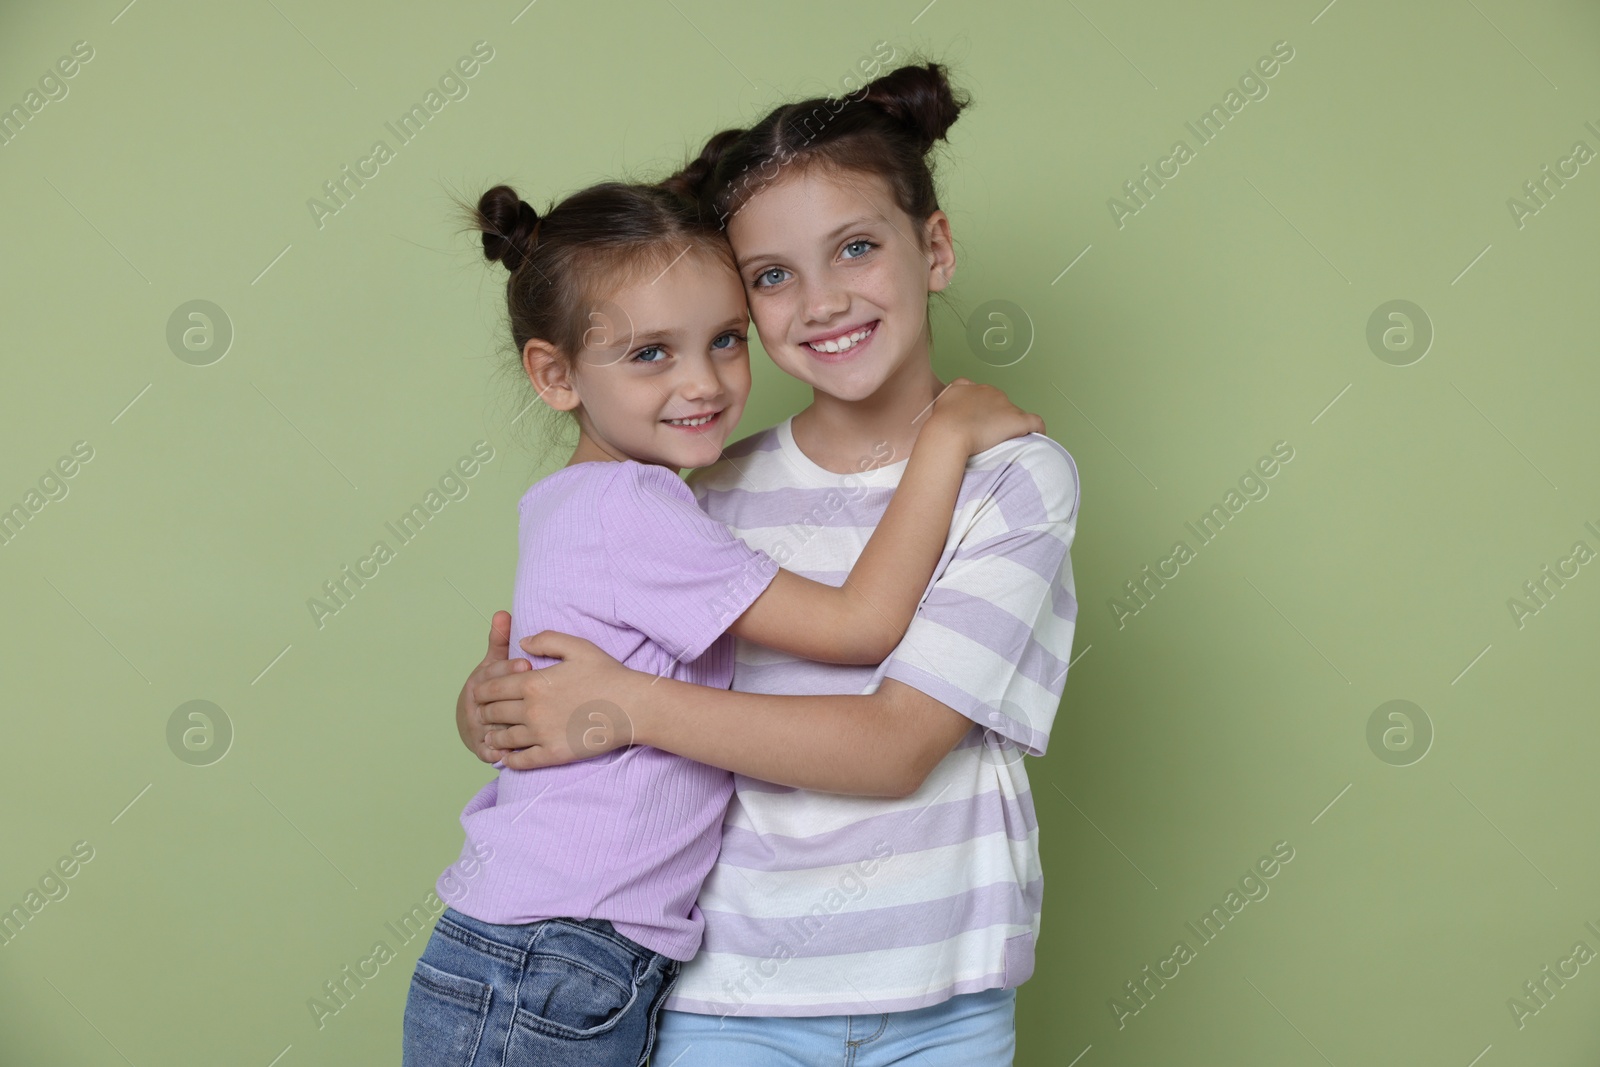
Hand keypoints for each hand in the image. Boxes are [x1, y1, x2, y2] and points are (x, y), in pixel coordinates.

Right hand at [456, 611, 532, 763]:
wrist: (475, 721)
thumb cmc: (492, 688)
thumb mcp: (495, 664)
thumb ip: (499, 641)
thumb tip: (502, 612)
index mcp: (479, 682)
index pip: (492, 674)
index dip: (507, 669)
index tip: (526, 664)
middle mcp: (475, 706)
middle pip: (493, 701)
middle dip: (513, 698)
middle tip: (534, 692)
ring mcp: (478, 728)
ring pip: (493, 728)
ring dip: (508, 728)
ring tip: (531, 726)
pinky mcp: (483, 749)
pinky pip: (492, 751)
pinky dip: (501, 753)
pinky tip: (516, 751)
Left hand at [474, 631, 644, 770]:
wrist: (632, 706)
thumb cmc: (608, 674)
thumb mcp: (577, 646)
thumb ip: (545, 640)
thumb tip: (521, 643)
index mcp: (533, 682)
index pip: (491, 689)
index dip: (481, 691)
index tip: (480, 694)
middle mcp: (532, 710)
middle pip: (493, 714)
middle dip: (485, 713)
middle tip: (484, 715)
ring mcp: (541, 734)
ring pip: (503, 739)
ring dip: (494, 737)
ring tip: (492, 737)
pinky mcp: (553, 754)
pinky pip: (521, 761)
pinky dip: (509, 760)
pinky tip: (508, 758)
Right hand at [925, 377, 1045, 454]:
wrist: (949, 433)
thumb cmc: (939, 427)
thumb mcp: (935, 409)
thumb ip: (944, 406)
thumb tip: (947, 417)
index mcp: (967, 387)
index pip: (977, 391)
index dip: (978, 405)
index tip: (975, 418)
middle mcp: (988, 391)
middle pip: (998, 402)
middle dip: (995, 416)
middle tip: (986, 435)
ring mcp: (1004, 405)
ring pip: (1014, 413)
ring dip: (1011, 424)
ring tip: (1005, 440)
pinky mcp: (1017, 420)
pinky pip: (1035, 422)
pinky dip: (1037, 429)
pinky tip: (1036, 436)